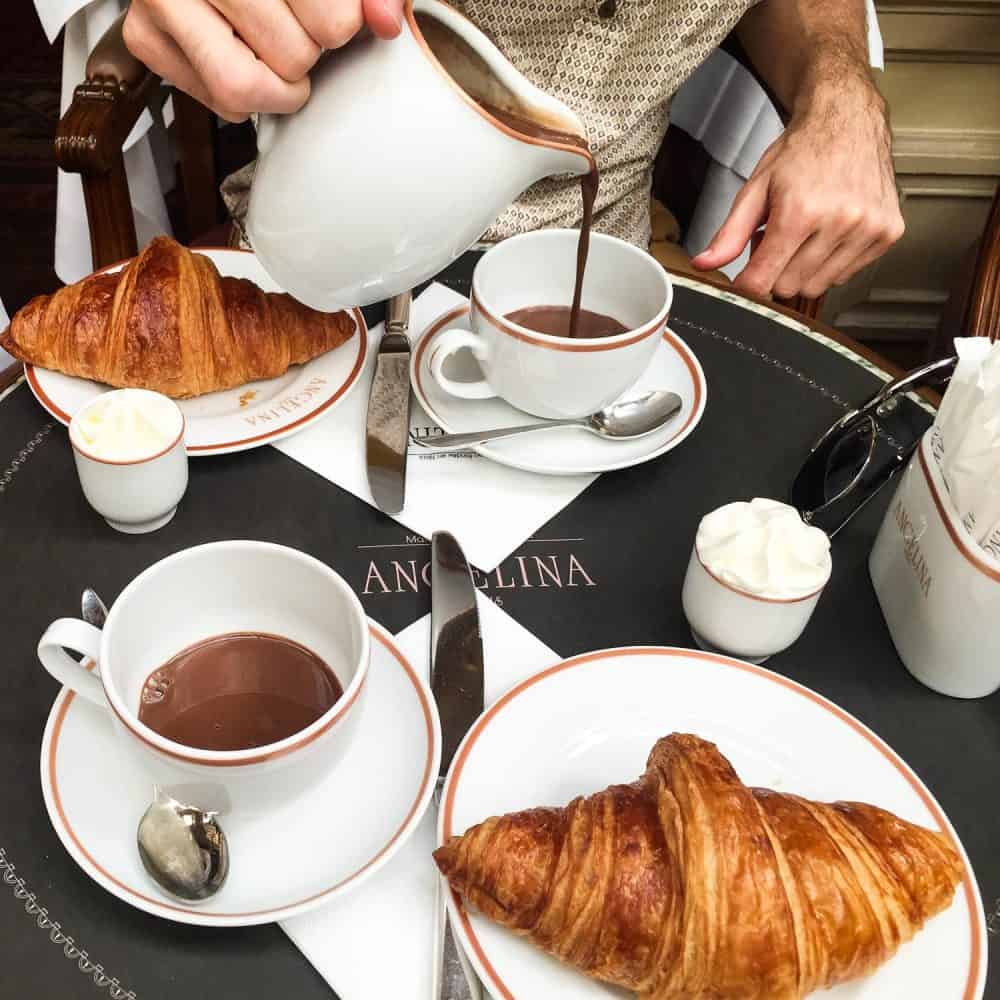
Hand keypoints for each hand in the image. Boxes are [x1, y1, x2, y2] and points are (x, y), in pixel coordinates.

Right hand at [124, 0, 404, 121]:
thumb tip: (387, 22)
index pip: (330, 21)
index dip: (342, 27)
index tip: (334, 18)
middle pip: (291, 56)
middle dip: (308, 54)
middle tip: (299, 30)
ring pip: (244, 87)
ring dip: (280, 87)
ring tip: (280, 55)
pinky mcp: (144, 36)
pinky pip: (218, 102)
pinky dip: (246, 97)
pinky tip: (246, 56)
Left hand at [692, 79, 904, 300]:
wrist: (848, 119)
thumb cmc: (802, 151)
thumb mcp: (756, 189)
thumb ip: (729, 233)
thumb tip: (705, 264)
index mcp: (801, 211)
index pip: (764, 281)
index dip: (749, 283)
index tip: (747, 276)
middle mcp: (840, 220)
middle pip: (789, 288)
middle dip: (778, 269)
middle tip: (781, 238)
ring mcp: (868, 228)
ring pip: (818, 286)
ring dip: (805, 268)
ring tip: (806, 233)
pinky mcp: (888, 232)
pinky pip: (846, 275)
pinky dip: (832, 262)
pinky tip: (830, 232)